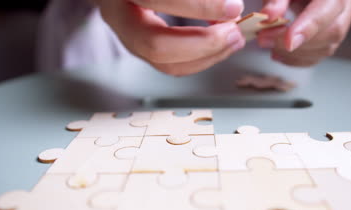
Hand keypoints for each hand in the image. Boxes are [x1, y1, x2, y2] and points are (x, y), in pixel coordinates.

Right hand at [96, 0, 245, 75]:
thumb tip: (230, 4)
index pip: (157, 0)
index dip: (199, 6)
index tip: (232, 7)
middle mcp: (117, 14)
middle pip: (155, 45)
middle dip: (203, 44)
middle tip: (233, 33)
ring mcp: (126, 34)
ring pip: (163, 62)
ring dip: (206, 56)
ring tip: (233, 40)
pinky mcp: (140, 46)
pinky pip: (170, 63)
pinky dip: (200, 58)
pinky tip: (219, 44)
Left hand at [257, 0, 350, 66]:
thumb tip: (269, 16)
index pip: (328, 9)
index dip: (309, 28)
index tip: (288, 42)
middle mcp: (345, 8)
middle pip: (331, 32)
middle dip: (296, 43)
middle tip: (264, 39)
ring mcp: (341, 24)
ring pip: (326, 48)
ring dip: (294, 53)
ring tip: (268, 44)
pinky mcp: (330, 39)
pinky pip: (319, 56)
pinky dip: (296, 60)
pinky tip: (277, 54)